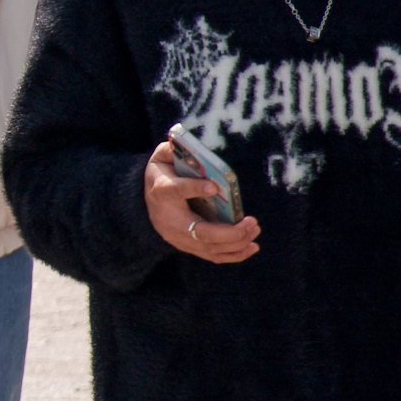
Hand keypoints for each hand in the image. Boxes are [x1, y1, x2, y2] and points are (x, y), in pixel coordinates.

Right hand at [142, 139, 260, 264]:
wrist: (145, 201)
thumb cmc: (162, 175)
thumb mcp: (162, 158)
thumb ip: (173, 150)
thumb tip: (185, 145)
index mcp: (161, 191)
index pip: (175, 191)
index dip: (194, 188)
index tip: (214, 187)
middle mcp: (169, 221)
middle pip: (200, 233)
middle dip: (230, 232)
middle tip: (252, 221)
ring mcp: (179, 238)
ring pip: (210, 248)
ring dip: (237, 242)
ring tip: (255, 228)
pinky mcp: (189, 247)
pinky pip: (214, 256)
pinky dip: (235, 254)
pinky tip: (252, 246)